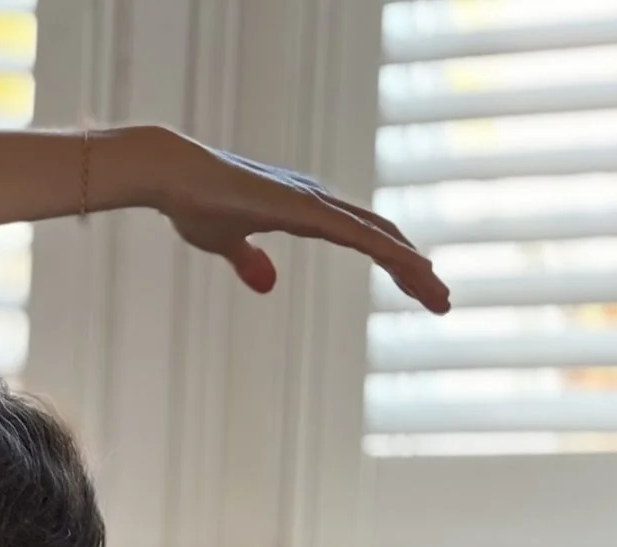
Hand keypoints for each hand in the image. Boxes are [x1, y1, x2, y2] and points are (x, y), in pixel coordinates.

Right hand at [130, 124, 449, 313]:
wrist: (174, 174)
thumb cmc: (194, 202)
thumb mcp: (225, 241)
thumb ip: (249, 260)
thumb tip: (269, 283)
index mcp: (306, 209)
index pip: (365, 236)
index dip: (395, 261)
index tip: (417, 288)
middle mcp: (320, 201)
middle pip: (384, 236)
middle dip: (415, 270)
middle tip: (443, 302)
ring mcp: (316, 202)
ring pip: (381, 236)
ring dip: (413, 268)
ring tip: (441, 298)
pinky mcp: (306, 209)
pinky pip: (360, 234)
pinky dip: (390, 252)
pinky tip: (414, 269)